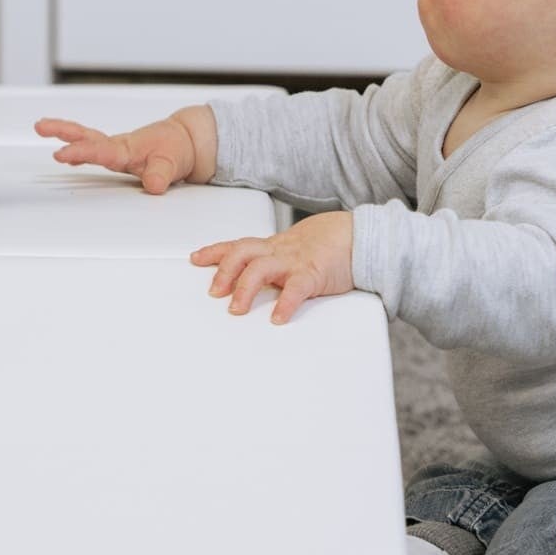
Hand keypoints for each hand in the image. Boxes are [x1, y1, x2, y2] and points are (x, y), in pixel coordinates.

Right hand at [34, 105, 212, 191]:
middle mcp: (116, 146)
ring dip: (63, 132)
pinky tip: (65, 156)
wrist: (185, 139)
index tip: (62, 154)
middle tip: (40, 126)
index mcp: (126, 149)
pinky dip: (76, 148)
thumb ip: (161, 174)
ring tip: (40, 127)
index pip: (99, 151)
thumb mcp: (173, 164)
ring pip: (85, 137)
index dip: (80, 152)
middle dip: (62, 130)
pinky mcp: (115, 152)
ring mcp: (114, 148)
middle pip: (85, 135)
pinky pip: (91, 146)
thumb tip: (153, 185)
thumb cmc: (177, 148)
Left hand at [190, 212, 355, 323]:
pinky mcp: (315, 274)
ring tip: (236, 310)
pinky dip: (285, 304)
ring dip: (245, 289)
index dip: (214, 251)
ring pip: (262, 268)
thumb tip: (254, 282)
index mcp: (273, 246)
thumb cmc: (328, 246)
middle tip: (213, 293)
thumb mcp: (294, 250)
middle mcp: (279, 251)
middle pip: (242, 253)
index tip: (194, 258)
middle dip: (223, 272)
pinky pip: (297, 288)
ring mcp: (296, 261)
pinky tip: (277, 318)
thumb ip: (274, 263)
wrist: (360, 236)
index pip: (238, 245)